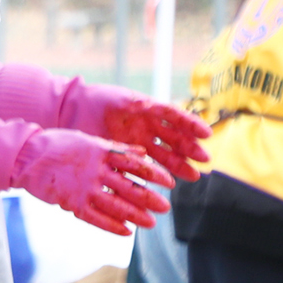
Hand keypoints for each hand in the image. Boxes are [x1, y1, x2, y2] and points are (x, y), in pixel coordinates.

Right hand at [11, 128, 172, 234]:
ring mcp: (84, 188)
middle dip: (150, 199)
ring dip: (136, 216)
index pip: (136, 164)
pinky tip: (126, 232)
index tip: (169, 182)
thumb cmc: (58, 144)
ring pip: (116, 205)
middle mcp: (96, 171)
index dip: (154, 174)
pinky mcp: (72, 203)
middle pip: (130, 187)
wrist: (27, 156)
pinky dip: (112, 226)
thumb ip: (116, 148)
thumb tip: (143, 153)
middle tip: (166, 207)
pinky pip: (96, 218)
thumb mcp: (89, 139)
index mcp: (102, 152)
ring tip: (151, 223)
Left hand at [61, 83, 211, 181]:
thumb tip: (150, 106)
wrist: (76, 109)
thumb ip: (135, 105)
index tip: (206, 135)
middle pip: (173, 138)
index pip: (175, 116)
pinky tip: (167, 182)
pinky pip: (144, 164)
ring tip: (193, 176)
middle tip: (204, 161)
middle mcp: (146, 126)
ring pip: (163, 154)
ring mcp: (138, 140)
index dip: (192, 125)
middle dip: (190, 149)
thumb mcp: (118, 100)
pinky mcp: (127, 152)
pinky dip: (155, 174)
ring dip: (179, 164)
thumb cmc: (98, 99)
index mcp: (147, 108)